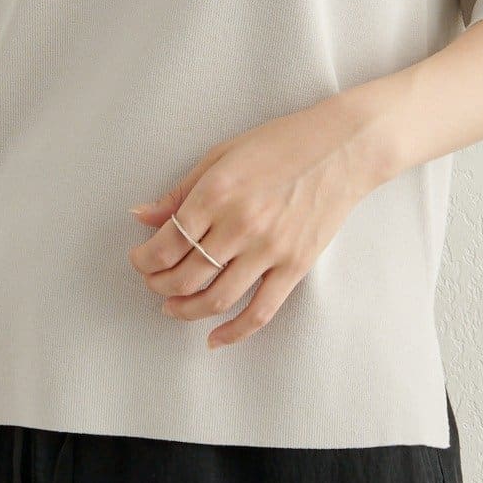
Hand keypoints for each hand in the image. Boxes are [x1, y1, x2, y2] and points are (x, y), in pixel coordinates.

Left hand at [126, 92, 387, 349]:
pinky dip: (233, 332)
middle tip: (153, 283)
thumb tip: (140, 218)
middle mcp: (239, 224)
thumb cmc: (280, 144)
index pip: (165, 244)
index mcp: (216, 193)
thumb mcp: (221, 155)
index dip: (144, 260)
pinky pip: (259, 312)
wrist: (342, 148)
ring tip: (172, 308)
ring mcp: (269, 249)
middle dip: (158, 286)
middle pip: (184, 277)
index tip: (139, 260)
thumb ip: (180, 192)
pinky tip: (214, 338)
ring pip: (215, 300)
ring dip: (184, 311)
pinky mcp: (295, 266)